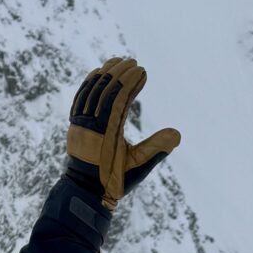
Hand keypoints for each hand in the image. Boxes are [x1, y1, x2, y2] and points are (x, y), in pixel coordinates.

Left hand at [65, 58, 180, 209]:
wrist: (83, 192)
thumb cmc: (112, 182)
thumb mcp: (137, 167)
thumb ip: (156, 149)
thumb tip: (177, 135)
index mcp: (106, 134)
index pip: (118, 100)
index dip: (130, 82)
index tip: (141, 70)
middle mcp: (90, 125)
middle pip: (104, 91)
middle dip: (119, 73)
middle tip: (132, 61)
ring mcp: (79, 124)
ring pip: (91, 91)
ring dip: (105, 74)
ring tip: (118, 61)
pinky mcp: (74, 124)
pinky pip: (80, 98)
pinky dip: (89, 83)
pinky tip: (97, 73)